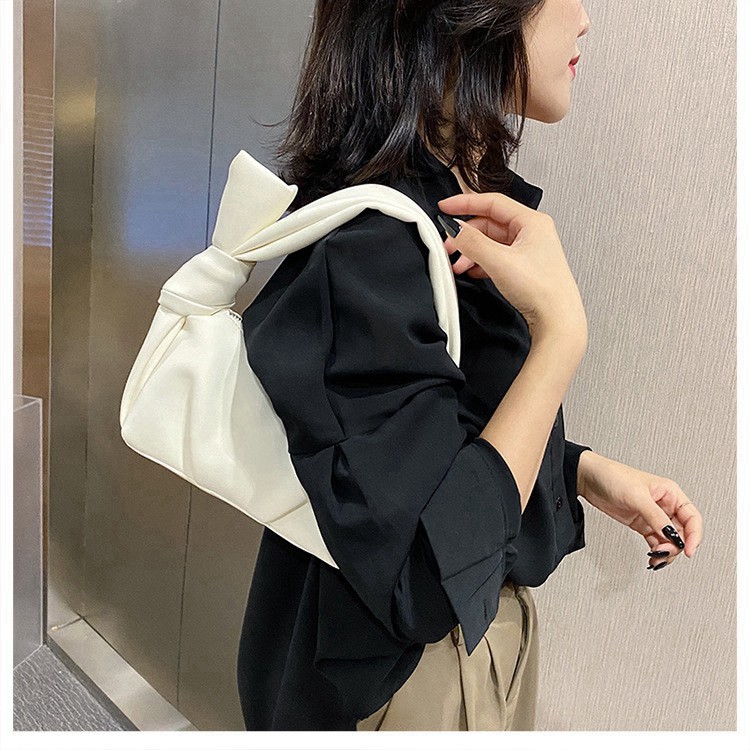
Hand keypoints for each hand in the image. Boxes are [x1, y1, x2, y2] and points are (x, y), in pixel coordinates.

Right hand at [436, 193, 587, 345]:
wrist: (557, 320)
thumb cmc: (543, 290)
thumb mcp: (500, 261)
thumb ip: (472, 242)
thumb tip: (455, 228)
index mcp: (532, 222)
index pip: (492, 202)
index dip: (465, 203)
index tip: (446, 207)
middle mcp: (531, 233)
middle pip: (488, 224)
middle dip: (466, 236)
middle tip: (449, 245)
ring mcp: (528, 251)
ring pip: (490, 242)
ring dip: (471, 252)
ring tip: (458, 265)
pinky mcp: (523, 268)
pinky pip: (495, 257)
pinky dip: (480, 263)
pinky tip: (471, 271)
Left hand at [578, 451, 702, 569]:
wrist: (589, 478)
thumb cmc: (613, 476)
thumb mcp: (637, 496)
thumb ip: (655, 517)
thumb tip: (671, 535)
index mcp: (670, 493)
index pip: (692, 517)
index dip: (695, 535)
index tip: (689, 550)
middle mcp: (664, 505)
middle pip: (682, 532)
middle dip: (677, 546)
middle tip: (664, 553)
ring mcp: (652, 516)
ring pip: (669, 540)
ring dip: (666, 551)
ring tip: (655, 557)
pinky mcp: (640, 524)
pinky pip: (655, 541)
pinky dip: (656, 551)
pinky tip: (652, 557)